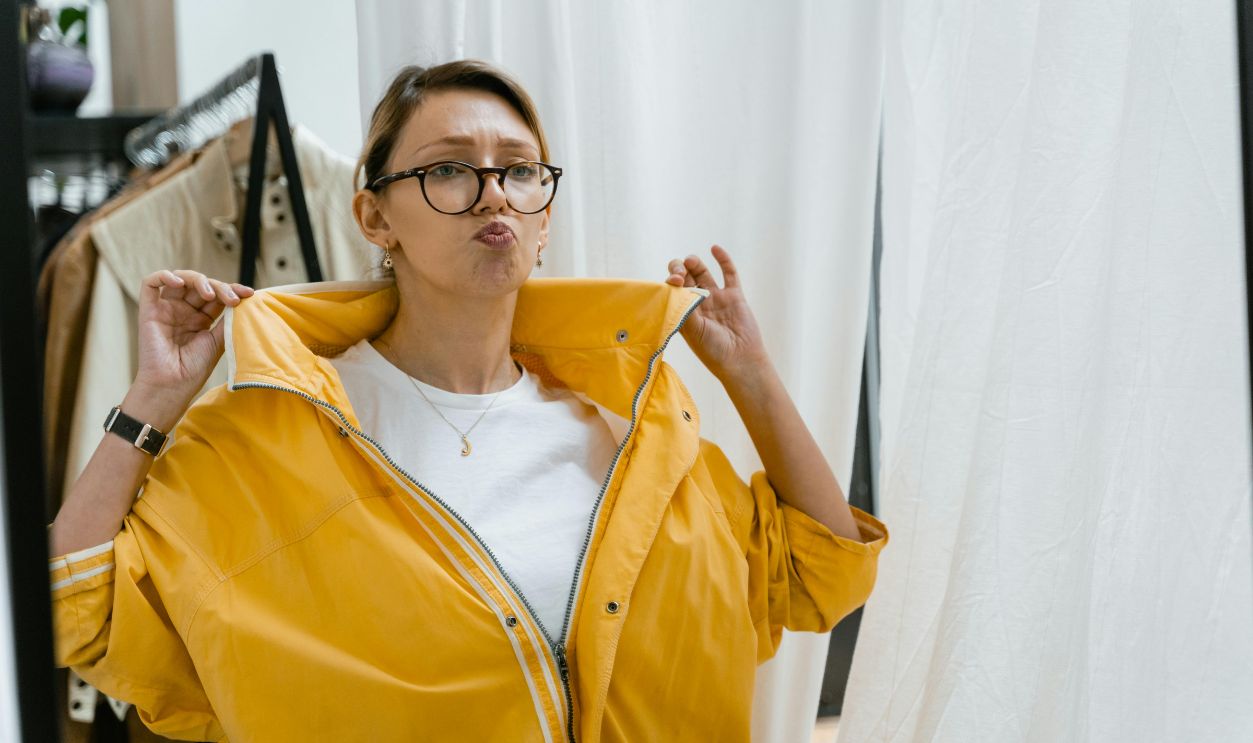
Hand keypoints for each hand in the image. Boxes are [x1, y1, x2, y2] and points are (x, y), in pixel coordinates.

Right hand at [132, 270, 253, 414]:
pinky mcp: (149, 310)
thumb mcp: (218, 342)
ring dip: (198, 280)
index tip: (249, 294)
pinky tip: (179, 282)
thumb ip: (227, 320)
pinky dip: (164, 276)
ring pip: (180, 279)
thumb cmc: (194, 369)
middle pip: (202, 285)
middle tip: (233, 299)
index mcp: (201, 318)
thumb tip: (243, 300)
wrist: (171, 386)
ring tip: (210, 294)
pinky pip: (150, 283)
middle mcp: (183, 311)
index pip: (217, 295)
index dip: (232, 290)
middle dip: (220, 287)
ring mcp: (166, 309)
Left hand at [665, 245, 770, 382]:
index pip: (673, 289)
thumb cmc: (712, 349)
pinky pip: (728, 273)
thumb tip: (674, 285)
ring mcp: (717, 298)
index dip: (671, 280)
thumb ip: (683, 307)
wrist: (740, 359)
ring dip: (695, 263)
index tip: (674, 281)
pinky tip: (714, 248)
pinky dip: (722, 259)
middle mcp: (698, 303)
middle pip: (686, 277)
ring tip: (691, 260)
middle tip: (681, 271)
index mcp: (684, 312)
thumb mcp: (692, 329)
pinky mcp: (734, 295)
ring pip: (703, 273)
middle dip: (680, 269)